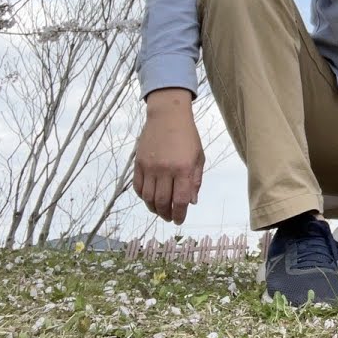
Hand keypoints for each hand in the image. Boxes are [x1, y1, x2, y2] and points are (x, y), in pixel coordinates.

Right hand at [134, 88, 204, 224]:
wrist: (167, 116)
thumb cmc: (187, 136)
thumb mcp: (198, 157)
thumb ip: (195, 180)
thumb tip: (192, 202)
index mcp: (183, 169)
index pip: (181, 200)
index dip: (180, 214)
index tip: (179, 220)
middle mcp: (165, 170)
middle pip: (163, 202)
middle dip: (166, 214)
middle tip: (170, 217)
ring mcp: (149, 167)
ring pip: (148, 197)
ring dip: (154, 208)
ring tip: (160, 211)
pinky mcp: (138, 164)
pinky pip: (138, 187)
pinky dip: (143, 197)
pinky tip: (149, 198)